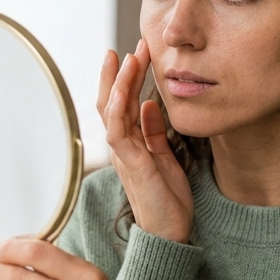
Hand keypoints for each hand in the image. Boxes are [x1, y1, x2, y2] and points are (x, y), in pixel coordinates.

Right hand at [99, 39, 193, 243]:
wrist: (169, 232)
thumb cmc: (167, 200)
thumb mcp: (165, 158)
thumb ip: (154, 132)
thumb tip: (150, 105)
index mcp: (130, 144)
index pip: (122, 105)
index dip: (126, 79)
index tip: (136, 53)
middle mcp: (122, 146)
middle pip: (111, 101)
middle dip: (118, 72)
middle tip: (130, 46)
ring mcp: (123, 154)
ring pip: (112, 111)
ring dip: (120, 82)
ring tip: (130, 57)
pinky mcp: (131, 164)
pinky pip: (118, 131)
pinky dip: (118, 109)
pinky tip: (126, 90)